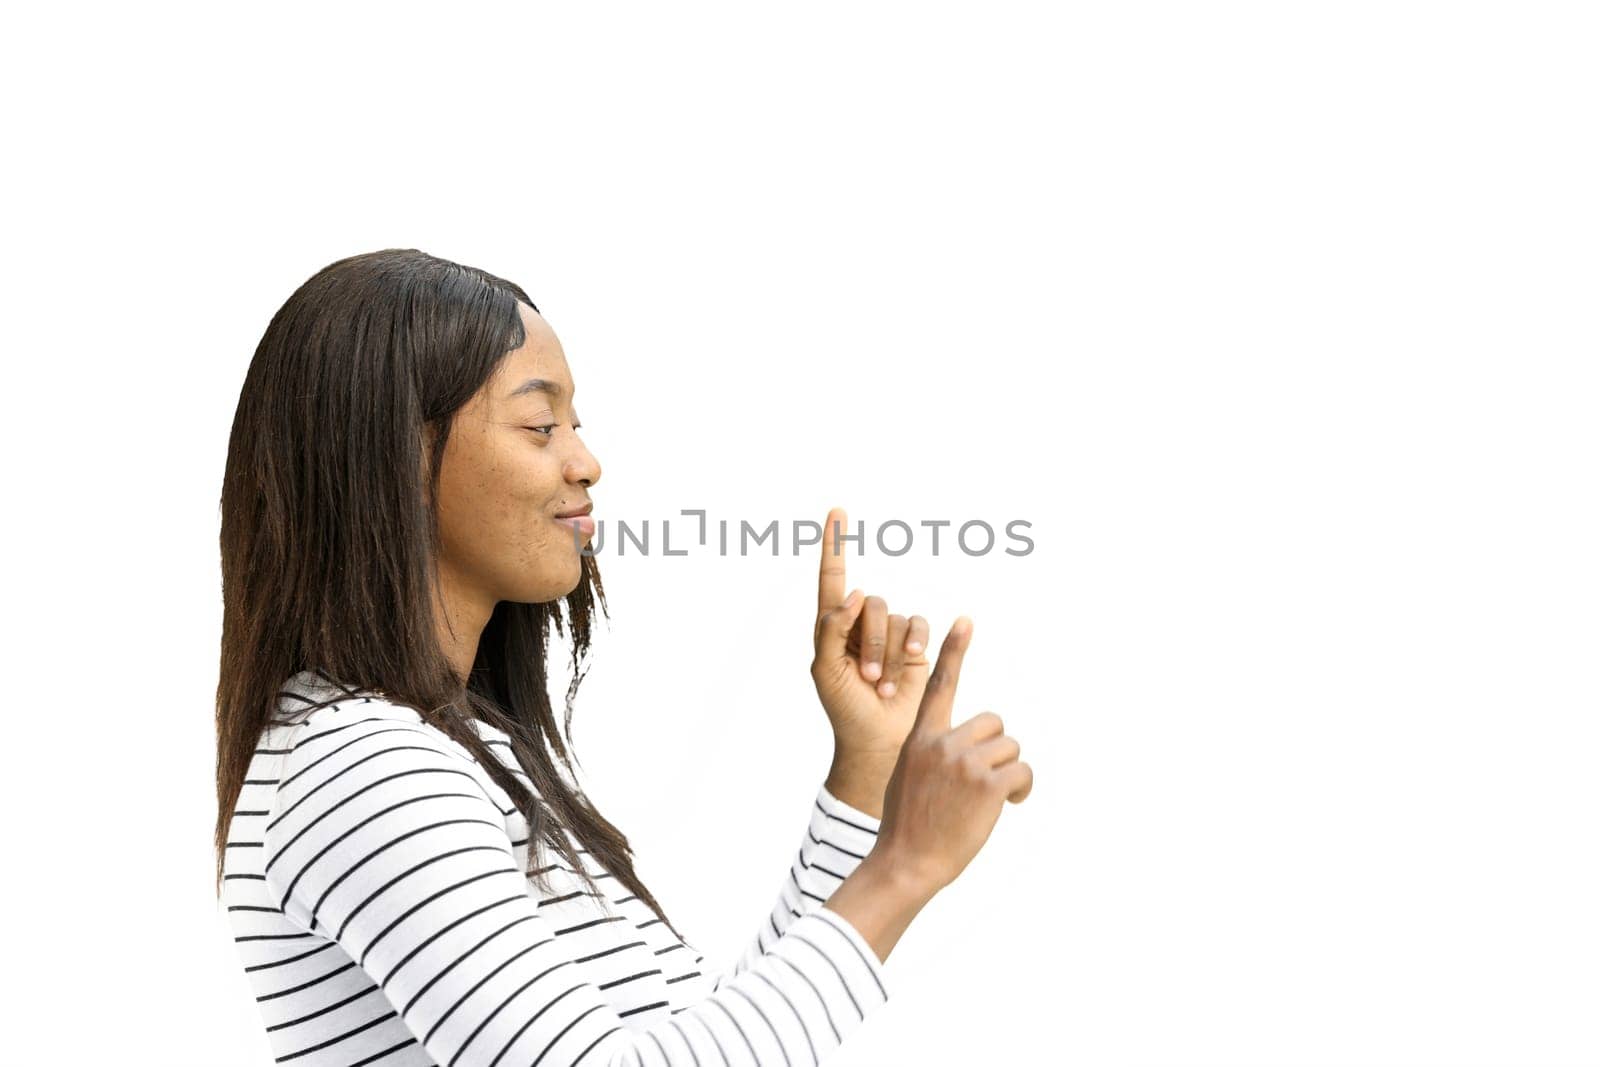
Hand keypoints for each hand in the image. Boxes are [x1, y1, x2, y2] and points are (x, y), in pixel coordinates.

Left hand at [811, 506, 930, 769]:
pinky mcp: (916, 646)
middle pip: (872, 604)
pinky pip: (919, 626)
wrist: (876, 738)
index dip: (835, 546)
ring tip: (880, 684)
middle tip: (864, 677)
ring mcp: (890, 635)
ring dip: (888, 654)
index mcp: (833, 626)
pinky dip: (916, 642)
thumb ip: (831, 627)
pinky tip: (913, 659)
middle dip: (870, 642)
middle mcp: (862, 624)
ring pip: (896, 617)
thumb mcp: (824, 669)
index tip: (836, 512)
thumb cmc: (844, 707)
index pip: (833, 579)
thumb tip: (855, 593)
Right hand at [874, 616, 1032, 895]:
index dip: (954, 651)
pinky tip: (1009, 805)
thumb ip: (933, 754)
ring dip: (1009, 774)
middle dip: (996, 751)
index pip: (939, 685)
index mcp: (921, 737)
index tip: (966, 621)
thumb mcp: (909, 776)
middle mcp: (942, 743)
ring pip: (1010, 749)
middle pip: (993, 724)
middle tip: (985, 783)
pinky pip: (1022, 773)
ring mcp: (965, 762)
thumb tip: (967, 751)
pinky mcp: (987, 785)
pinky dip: (1022, 790)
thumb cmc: (908, 826)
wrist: (906, 862)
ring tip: (991, 800)